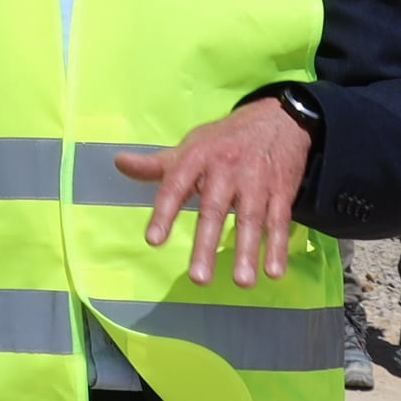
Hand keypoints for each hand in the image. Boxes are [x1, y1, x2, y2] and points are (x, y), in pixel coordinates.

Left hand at [111, 98, 312, 285]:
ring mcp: (256, 181)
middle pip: (214, 210)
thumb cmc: (225, 139)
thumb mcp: (190, 146)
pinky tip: (274, 272)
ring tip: (241, 282)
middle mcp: (226, 170)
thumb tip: (119, 163)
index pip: (176, 186)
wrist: (279, 119)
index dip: (164, 213)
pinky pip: (279, 221)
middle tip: (198, 278)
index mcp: (197, 157)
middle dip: (207, 244)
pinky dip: (277, 247)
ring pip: (250, 219)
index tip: (154, 241)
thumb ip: (157, 164)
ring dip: (247, 252)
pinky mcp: (281, 191)